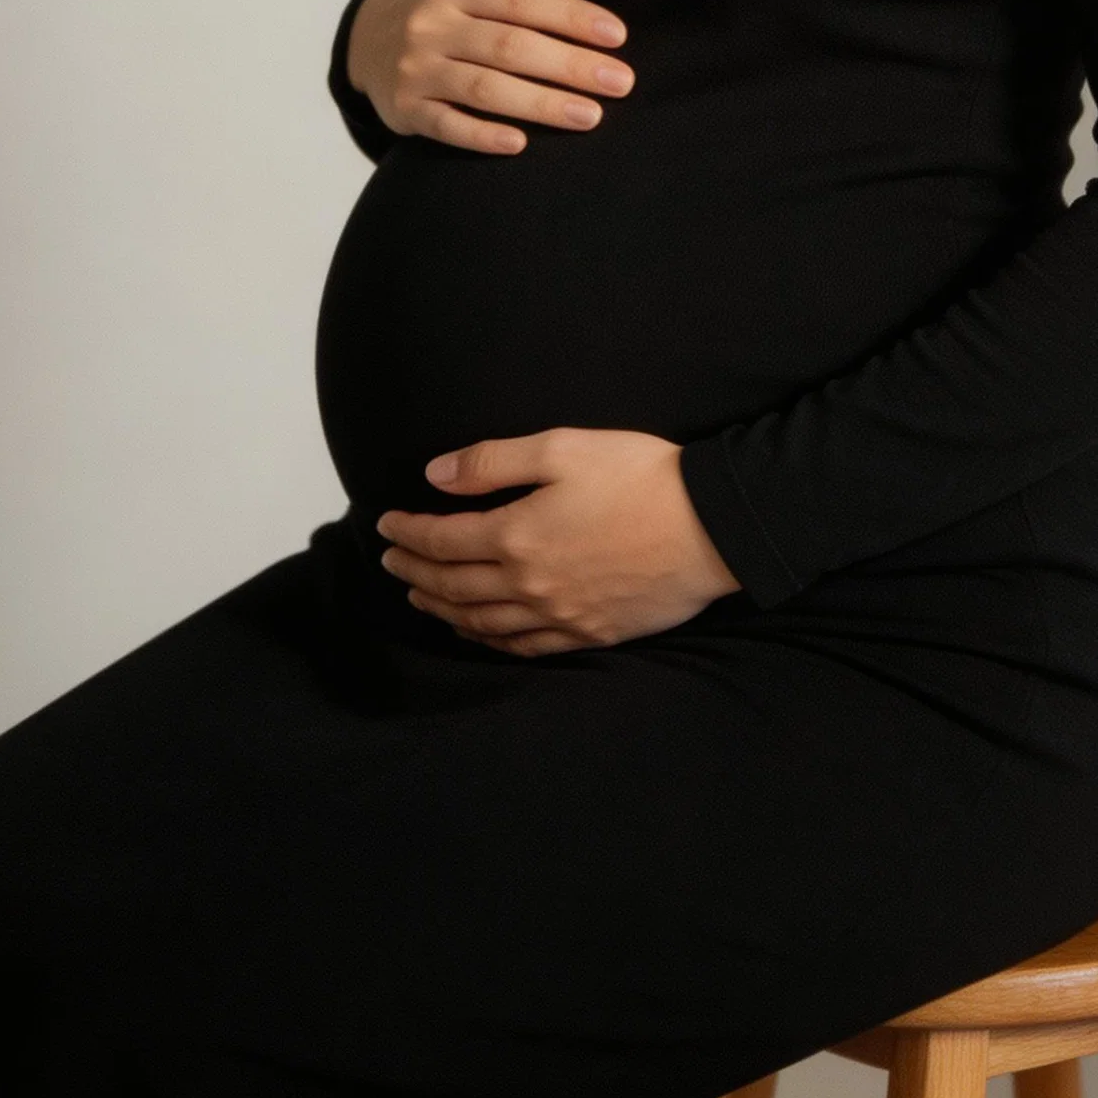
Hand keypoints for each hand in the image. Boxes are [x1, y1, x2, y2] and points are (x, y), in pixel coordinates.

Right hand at [345, 0, 633, 153]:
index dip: (572, 16)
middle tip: (620, 82)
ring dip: (541, 104)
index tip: (616, 36)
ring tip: (591, 115)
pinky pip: (447, 124)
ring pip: (485, 88)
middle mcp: (432, 23)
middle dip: (570, 65)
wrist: (364, 35)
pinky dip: (481, 135)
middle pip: (510, 46)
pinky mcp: (406, 107)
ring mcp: (416, 67)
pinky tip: (520, 144)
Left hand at [377, 428, 742, 654]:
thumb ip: (492, 462)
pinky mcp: (590, 634)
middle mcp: (529, 586)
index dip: (408, 533)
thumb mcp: (563, 448)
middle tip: (391, 562)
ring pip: (481, 624)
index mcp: (517, 536)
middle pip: (453, 586)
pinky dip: (489, 642)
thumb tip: (435, 474)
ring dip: (443, 610)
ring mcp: (559, 617)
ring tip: (421, 597)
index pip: (442, 540)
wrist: (711, 526)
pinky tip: (479, 633)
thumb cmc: (640, 477)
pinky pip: (523, 649)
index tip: (385, 525)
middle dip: (415, 572)